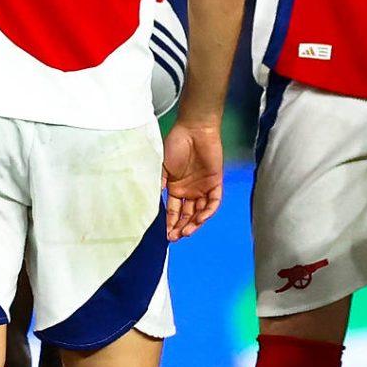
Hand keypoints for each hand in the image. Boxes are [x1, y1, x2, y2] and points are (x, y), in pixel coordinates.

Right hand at [162, 120, 223, 239]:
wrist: (194, 129)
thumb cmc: (175, 144)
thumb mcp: (162, 166)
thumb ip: (158, 184)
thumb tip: (151, 203)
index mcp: (175, 188)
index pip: (173, 211)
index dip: (170, 223)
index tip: (165, 235)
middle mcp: (189, 191)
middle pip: (187, 215)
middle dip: (181, 227)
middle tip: (175, 237)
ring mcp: (203, 188)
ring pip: (200, 212)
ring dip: (194, 223)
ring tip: (186, 232)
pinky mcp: (215, 183)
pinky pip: (214, 202)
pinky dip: (208, 212)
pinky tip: (200, 219)